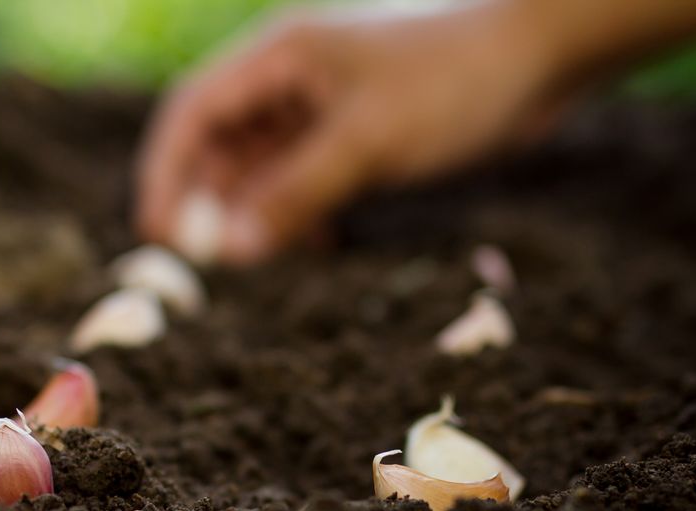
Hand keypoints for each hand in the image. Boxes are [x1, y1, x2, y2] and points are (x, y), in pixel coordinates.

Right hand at [136, 1, 564, 264]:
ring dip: (255, 217)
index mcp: (277, 58)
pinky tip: (315, 246)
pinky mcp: (354, 137)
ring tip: (260, 266)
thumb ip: (295, 195)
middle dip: (208, 205)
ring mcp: (321, 110)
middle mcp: (289, 81)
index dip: (165, 173)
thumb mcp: (367, 142)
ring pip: (261, 170)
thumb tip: (231, 252)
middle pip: (219, 146)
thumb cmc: (452, 81)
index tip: (155, 233)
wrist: (539, 59)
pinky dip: (298, 215)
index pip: (192, 113)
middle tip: (207, 268)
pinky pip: (304, 181)